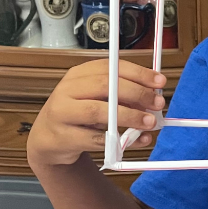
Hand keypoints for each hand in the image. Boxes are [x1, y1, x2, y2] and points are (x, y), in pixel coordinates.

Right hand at [27, 59, 166, 166]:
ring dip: (129, 117)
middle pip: (106, 86)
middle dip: (137, 93)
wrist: (48, 139)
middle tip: (157, 104)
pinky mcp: (62, 137)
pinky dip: (117, 141)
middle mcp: (67, 90)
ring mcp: (61, 113)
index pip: (111, 67)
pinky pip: (94, 139)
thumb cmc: (78, 114)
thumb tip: (153, 95)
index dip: (138, 73)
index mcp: (79, 75)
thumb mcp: (97, 98)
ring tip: (149, 123)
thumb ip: (122, 94)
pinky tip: (134, 141)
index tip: (159, 81)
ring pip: (98, 112)